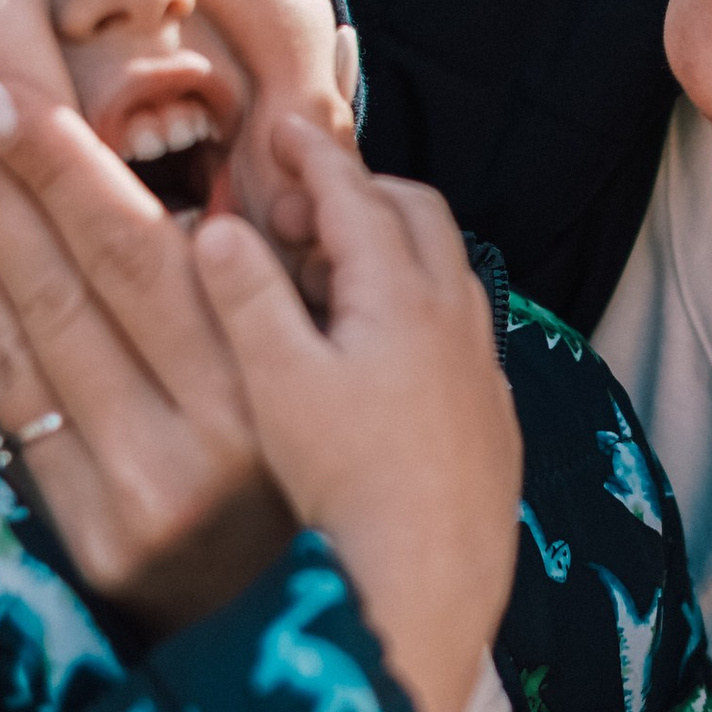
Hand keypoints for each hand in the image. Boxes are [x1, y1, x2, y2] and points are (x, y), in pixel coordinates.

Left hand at [0, 77, 290, 628]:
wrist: (301, 619)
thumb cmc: (307, 463)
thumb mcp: (301, 366)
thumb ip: (239, 287)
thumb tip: (155, 187)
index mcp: (254, 384)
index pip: (135, 253)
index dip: (62, 169)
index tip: (2, 93)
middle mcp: (187, 447)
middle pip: (62, 290)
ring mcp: (125, 501)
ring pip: (18, 345)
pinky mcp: (82, 540)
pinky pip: (3, 410)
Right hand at [192, 123, 520, 711]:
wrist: (430, 581)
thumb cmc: (346, 484)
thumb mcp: (277, 383)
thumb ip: (246, 297)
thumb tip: (219, 228)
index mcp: (399, 293)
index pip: (354, 193)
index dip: (312, 156)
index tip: (280, 131)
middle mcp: (454, 315)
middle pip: (412, 215)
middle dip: (355, 194)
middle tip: (291, 214)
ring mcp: (481, 364)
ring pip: (440, 271)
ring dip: (386, 251)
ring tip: (323, 282)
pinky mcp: (491, 412)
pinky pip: (456, 326)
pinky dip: (412, 307)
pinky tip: (371, 357)